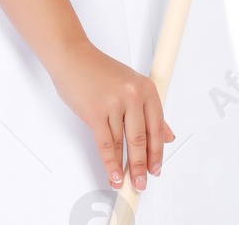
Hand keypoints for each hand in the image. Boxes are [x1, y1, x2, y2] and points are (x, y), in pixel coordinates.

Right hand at [47, 38, 172, 193]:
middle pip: (141, 139)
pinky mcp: (95, 112)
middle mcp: (133, 95)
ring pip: (122, 143)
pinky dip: (109, 162)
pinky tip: (112, 173)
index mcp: (145, 88)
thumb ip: (148, 110)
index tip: (156, 168)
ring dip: (124, 168)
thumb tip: (166, 135)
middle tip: (142, 182)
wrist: (71, 56)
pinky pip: (105, 143)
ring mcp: (114, 103)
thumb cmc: (97, 70)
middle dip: (142, 166)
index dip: (157, 153)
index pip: (157, 127)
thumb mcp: (130, 85)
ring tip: (125, 182)